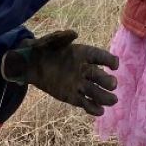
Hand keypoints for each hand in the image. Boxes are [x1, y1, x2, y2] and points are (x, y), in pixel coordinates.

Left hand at [1, 30, 118, 116]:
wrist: (30, 63)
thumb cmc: (43, 48)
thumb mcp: (50, 40)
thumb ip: (62, 37)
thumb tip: (74, 33)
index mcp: (83, 53)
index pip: (100, 56)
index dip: (109, 60)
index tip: (114, 65)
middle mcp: (84, 69)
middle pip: (100, 76)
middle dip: (108, 81)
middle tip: (112, 84)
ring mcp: (79, 84)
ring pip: (96, 92)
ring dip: (105, 97)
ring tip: (112, 101)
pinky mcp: (72, 96)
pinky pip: (85, 103)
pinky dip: (92, 108)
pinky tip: (99, 111)